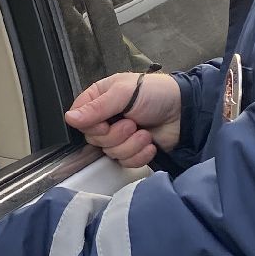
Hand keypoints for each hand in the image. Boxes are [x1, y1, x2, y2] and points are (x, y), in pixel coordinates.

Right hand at [65, 71, 182, 168]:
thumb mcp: (124, 93)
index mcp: (100, 99)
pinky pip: (126, 162)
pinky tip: (150, 144)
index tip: (105, 123)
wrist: (185, 111)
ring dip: (131, 145)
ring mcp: (119, 136)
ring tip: (145, 133)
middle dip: (116, 136)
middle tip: (132, 123)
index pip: (79, 120)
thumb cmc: (156, 93)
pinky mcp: (133, 151)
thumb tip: (69, 118)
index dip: (91, 126)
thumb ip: (97, 107)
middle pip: (95, 140)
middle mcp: (106, 118)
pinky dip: (140, 155)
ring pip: (110, 153)